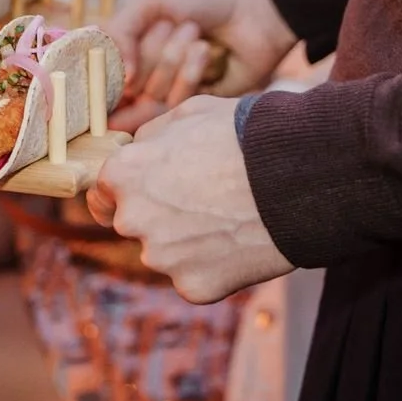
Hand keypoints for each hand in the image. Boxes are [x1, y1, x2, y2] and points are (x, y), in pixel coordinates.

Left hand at [86, 96, 293, 302]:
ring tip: (228, 219)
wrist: (298, 179)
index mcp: (123, 174)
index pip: (103, 190)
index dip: (126, 188)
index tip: (148, 189)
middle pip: (132, 223)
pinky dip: (213, 267)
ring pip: (164, 253)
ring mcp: (161, 258)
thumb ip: (151, 136)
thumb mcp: (189, 114)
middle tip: (201, 201)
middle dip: (157, 214)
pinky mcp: (193, 287)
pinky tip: (240, 243)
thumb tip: (138, 149)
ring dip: (185, 243)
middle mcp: (131, 219)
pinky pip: (195, 278)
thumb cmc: (243, 136)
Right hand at [105, 0, 295, 121]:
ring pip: (153, 94)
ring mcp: (173, 91)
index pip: (104, 78)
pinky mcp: (199, 104)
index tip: (116, 64)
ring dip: (173, 57)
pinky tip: (207, 49)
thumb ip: (119, 32)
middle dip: (150, 52)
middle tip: (173, 24)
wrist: (254, 7)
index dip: (106, 76)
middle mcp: (147, 75)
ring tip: (195, 32)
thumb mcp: (150, 1)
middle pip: (128, 87)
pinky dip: (191, 72)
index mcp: (131, 50)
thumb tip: (123, 79)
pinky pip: (180, 104)